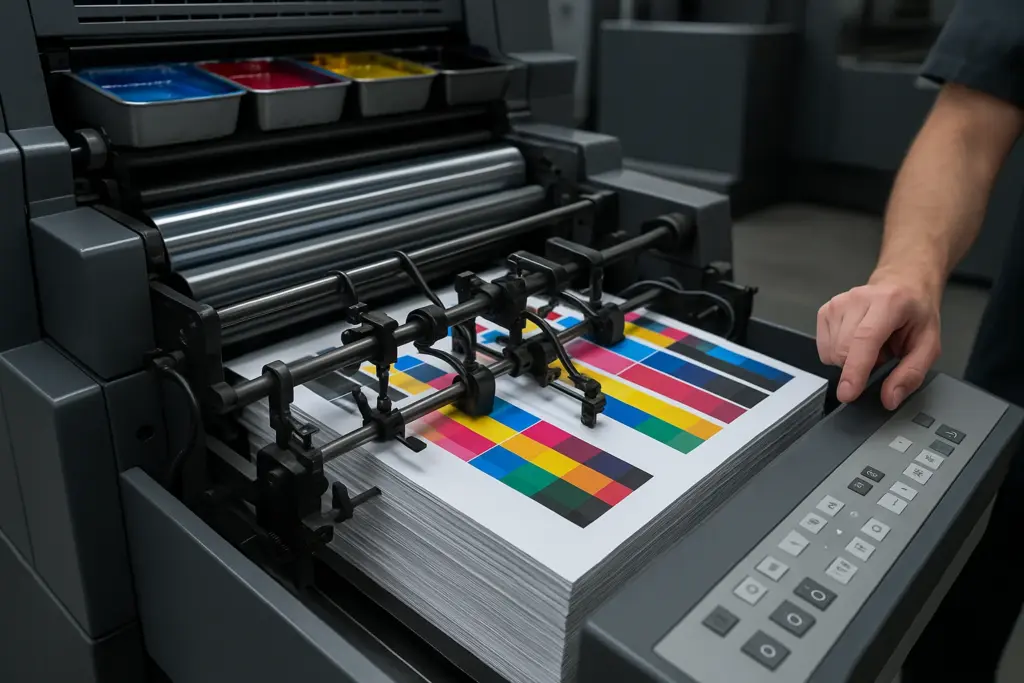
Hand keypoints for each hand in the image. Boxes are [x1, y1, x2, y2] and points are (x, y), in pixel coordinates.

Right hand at [816, 272, 941, 409]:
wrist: (902, 285)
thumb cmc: (915, 314)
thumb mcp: (929, 345)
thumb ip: (911, 374)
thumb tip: (889, 399)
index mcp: (889, 303)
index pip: (865, 339)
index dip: (855, 369)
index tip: (847, 394)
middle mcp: (859, 298)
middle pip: (844, 350)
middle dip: (860, 366)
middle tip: (882, 355)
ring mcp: (838, 303)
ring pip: (832, 352)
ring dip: (850, 359)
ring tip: (870, 346)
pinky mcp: (825, 310)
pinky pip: (824, 348)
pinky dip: (838, 353)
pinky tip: (854, 342)